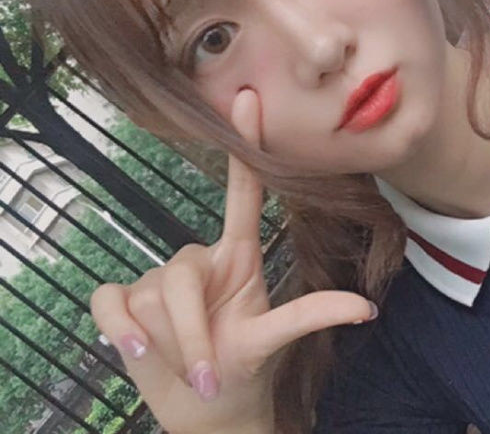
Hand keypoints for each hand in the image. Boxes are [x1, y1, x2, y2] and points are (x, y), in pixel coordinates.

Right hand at [89, 88, 376, 433]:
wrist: (208, 408)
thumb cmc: (245, 363)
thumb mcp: (276, 338)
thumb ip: (312, 315)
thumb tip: (368, 309)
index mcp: (238, 256)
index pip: (241, 192)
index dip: (243, 146)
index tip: (249, 100)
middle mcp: (197, 260)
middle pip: (179, 274)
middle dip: (191, 333)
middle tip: (209, 375)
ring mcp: (156, 281)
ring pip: (148, 297)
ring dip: (168, 346)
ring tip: (190, 373)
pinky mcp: (121, 304)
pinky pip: (109, 303)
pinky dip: (119, 331)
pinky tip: (131, 350)